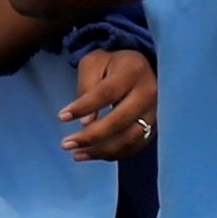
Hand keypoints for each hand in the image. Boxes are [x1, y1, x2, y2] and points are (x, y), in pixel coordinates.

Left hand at [60, 44, 156, 160]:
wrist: (138, 67)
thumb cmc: (111, 65)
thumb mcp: (94, 63)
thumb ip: (87, 87)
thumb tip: (87, 122)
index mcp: (132, 70)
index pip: (106, 93)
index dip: (83, 107)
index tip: (62, 117)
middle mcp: (148, 92)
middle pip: (119, 120)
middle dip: (91, 136)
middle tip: (66, 144)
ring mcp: (154, 112)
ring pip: (129, 138)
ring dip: (101, 151)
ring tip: (76, 154)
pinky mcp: (155, 126)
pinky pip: (135, 146)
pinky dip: (114, 154)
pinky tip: (94, 154)